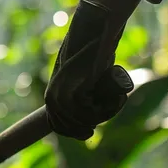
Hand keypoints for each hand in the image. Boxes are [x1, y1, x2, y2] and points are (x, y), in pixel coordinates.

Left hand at [44, 0, 135, 139]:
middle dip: (92, 124)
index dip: (76, 132)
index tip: (90, 131)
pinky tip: (118, 98)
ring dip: (105, 115)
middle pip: (74, 127)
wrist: (93, 35)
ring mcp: (62, 96)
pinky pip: (92, 113)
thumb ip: (77, 92)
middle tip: (110, 108)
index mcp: (50, 96)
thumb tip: (85, 113)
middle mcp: (52, 98)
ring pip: (86, 120)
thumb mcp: (79, 78)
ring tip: (117, 101)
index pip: (59, 127)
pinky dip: (108, 109)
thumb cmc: (90, 55)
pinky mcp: (75, 92)